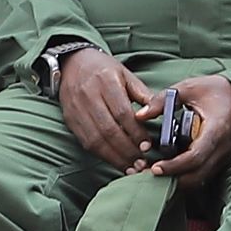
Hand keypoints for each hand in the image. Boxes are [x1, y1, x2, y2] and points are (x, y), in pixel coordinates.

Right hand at [53, 47, 154, 169]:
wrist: (71, 63)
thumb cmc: (103, 69)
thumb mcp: (126, 74)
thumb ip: (142, 94)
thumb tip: (160, 113)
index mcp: (106, 82)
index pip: (121, 112)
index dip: (135, 132)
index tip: (147, 146)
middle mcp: (88, 96)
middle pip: (108, 129)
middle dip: (127, 150)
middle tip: (142, 164)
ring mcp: (76, 109)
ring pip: (95, 139)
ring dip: (114, 157)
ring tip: (131, 168)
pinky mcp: (70, 119)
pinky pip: (85, 142)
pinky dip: (102, 155)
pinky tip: (115, 162)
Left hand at [154, 75, 230, 184]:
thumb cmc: (217, 90)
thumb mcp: (189, 88)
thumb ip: (162, 100)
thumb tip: (140, 115)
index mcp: (215, 130)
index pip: (195, 157)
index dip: (175, 166)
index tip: (156, 168)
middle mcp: (222, 148)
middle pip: (197, 175)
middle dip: (173, 180)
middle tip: (150, 175)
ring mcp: (224, 156)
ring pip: (201, 179)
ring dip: (179, 180)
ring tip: (157, 174)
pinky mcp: (221, 159)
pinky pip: (204, 175)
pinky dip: (187, 176)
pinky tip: (171, 170)